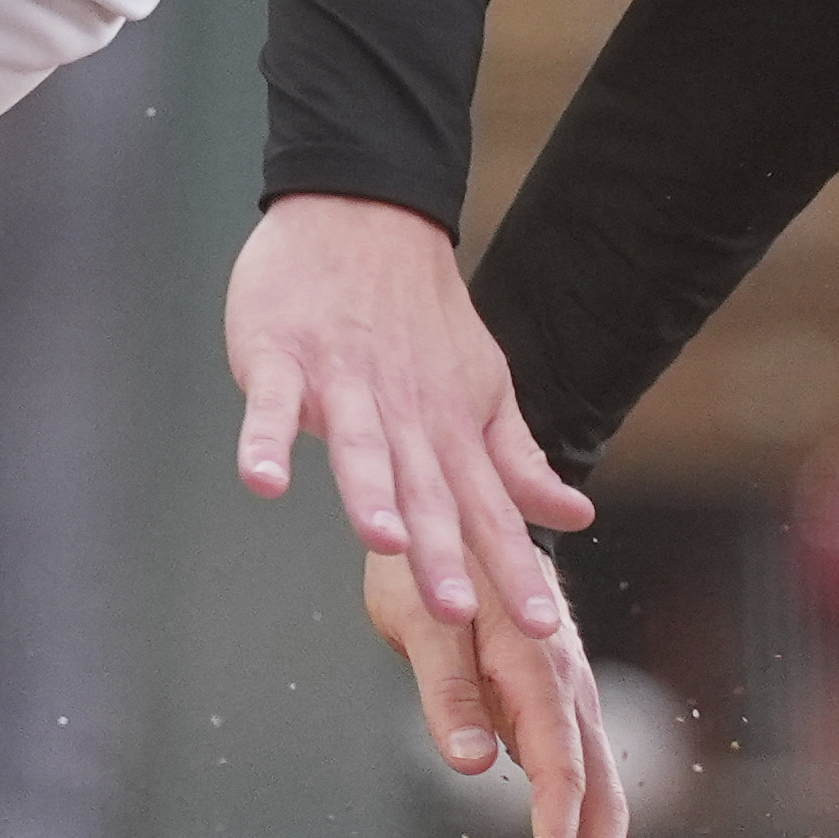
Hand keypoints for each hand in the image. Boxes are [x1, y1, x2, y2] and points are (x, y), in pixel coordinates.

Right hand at [225, 192, 590, 633]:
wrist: (362, 209)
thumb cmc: (418, 313)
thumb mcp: (482, 387)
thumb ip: (516, 460)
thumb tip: (575, 516)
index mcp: (450, 425)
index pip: (490, 509)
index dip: (515, 568)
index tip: (542, 628)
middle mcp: (402, 411)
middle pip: (425, 490)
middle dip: (441, 552)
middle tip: (457, 611)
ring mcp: (342, 383)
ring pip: (359, 446)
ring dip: (370, 493)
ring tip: (382, 540)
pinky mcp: (282, 357)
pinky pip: (272, 405)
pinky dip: (266, 440)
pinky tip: (264, 479)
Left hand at [369, 549, 628, 837]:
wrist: (456, 501)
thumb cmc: (428, 559)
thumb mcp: (420, 617)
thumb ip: (446, 690)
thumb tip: (473, 767)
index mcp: (537, 667)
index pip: (559, 769)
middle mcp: (568, 684)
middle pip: (600, 792)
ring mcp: (569, 694)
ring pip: (601, 789)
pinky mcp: (556, 701)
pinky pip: (581, 775)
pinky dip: (585, 830)